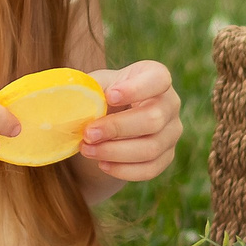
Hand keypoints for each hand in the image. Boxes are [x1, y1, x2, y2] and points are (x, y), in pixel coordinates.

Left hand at [80, 60, 180, 181]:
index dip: (136, 89)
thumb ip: (88, 88)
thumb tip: (74, 99)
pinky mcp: (166, 156)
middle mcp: (170, 103)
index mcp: (156, 76)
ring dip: (115, 152)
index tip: (110, 96)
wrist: (111, 119)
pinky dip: (123, 169)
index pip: (158, 79)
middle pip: (154, 119)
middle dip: (117, 128)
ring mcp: (172, 132)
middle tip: (88, 133)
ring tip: (87, 150)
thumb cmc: (104, 95)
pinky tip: (102, 163)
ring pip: (151, 148)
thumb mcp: (96, 85)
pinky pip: (150, 169)